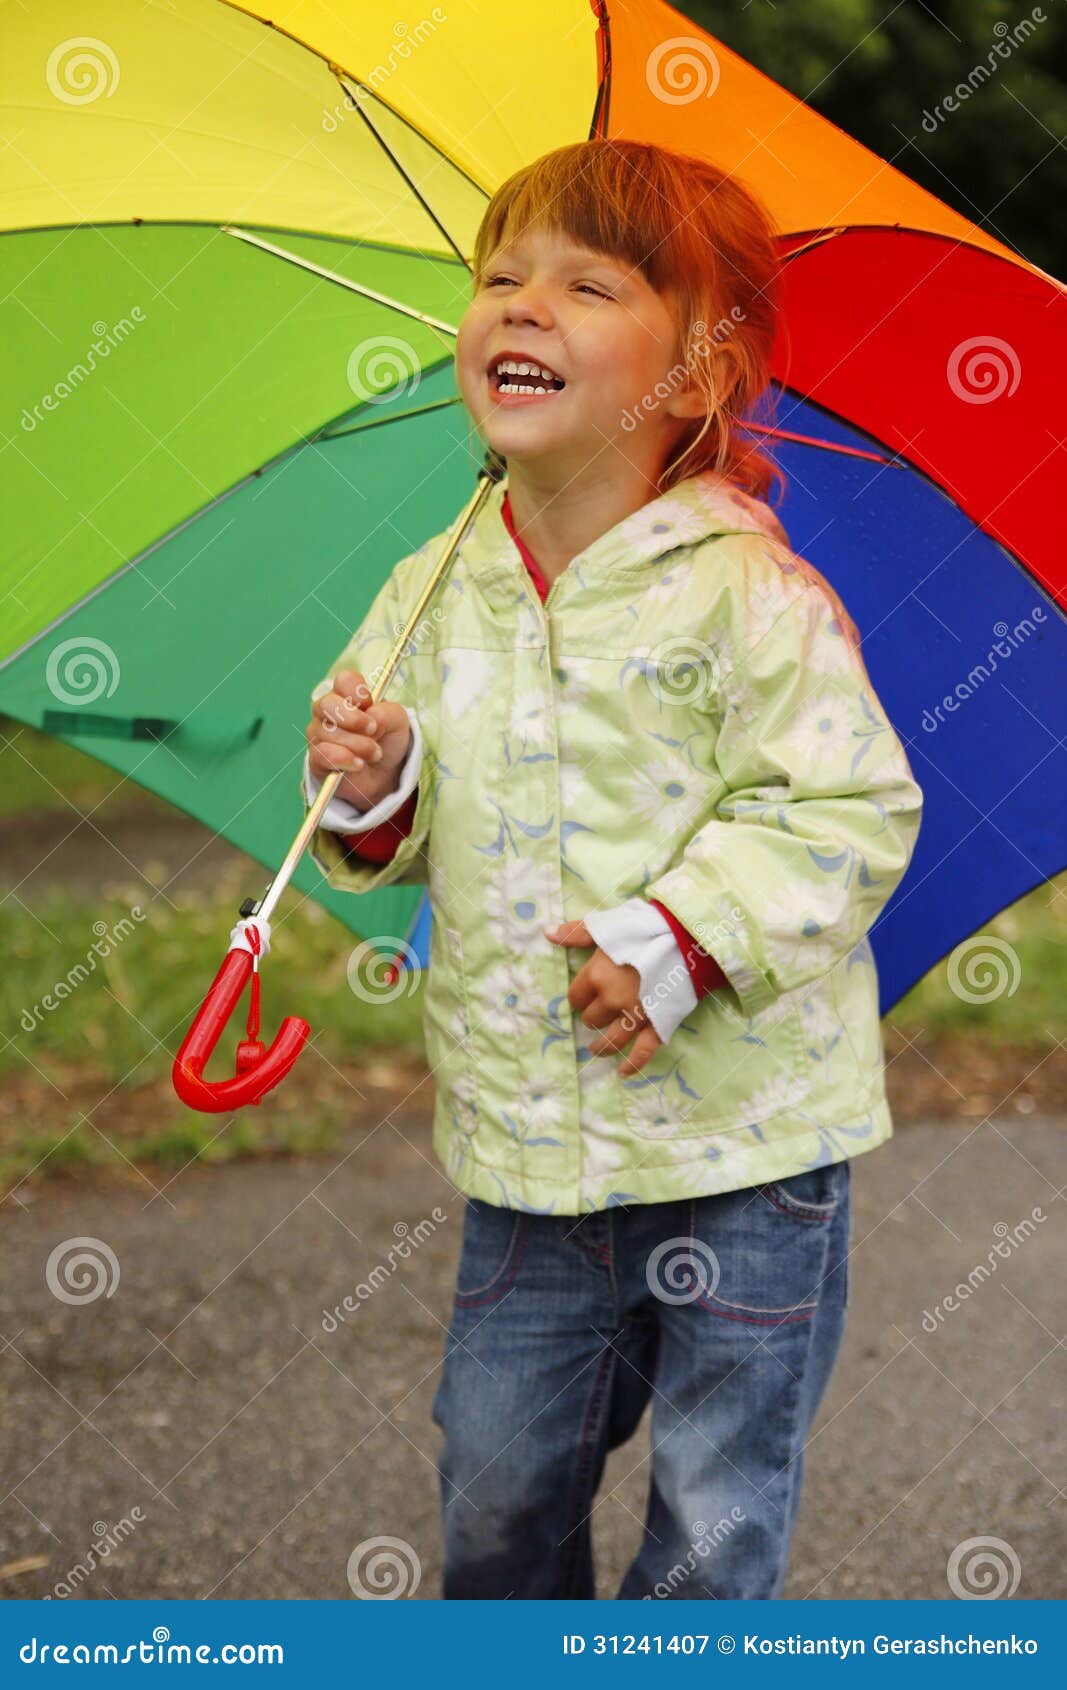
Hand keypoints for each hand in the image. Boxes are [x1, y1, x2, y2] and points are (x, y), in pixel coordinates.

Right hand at [306, 668, 410, 809]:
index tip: (370, 703)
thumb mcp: (398, 722)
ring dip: (358, 745)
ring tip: (375, 754)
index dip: (357, 690)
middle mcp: (328, 711)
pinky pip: (322, 754)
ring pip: (328, 733)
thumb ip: (388, 713)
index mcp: (348, 695)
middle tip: (373, 729)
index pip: (344, 680)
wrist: (384, 774)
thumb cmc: (386, 740)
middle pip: (327, 703)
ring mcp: (319, 735)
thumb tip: (371, 715)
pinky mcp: (316, 759)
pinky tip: (359, 764)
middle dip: (353, 718)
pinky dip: (343, 759)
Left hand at [544, 918, 662, 1075]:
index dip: (580, 997)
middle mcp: (612, 1000)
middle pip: (592, 1019)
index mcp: (596, 976)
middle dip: (593, 1016)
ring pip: (611, 1040)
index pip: (576, 997)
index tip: (585, 996)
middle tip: (598, 1013)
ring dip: (601, 1047)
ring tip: (596, 1050)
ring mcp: (635, 1016)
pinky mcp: (657, 1025)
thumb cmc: (645, 928)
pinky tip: (622, 1072)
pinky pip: (642, 1051)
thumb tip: (548, 934)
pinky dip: (632, 1064)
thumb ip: (576, 933)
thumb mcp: (607, 926)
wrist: (686, 938)